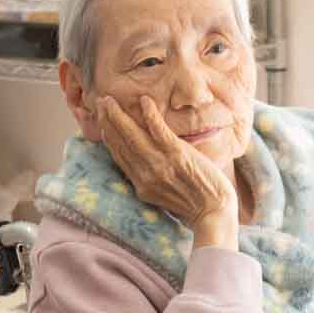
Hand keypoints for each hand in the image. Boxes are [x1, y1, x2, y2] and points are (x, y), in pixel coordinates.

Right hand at [98, 95, 237, 247]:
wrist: (213, 212)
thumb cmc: (194, 204)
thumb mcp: (162, 196)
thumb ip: (149, 180)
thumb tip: (140, 164)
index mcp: (141, 184)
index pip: (119, 155)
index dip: (108, 137)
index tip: (101, 121)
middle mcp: (146, 174)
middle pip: (121, 143)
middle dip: (108, 121)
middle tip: (100, 102)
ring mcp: (161, 164)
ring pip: (134, 135)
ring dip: (120, 116)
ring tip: (110, 100)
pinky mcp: (178, 155)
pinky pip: (159, 131)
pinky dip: (150, 115)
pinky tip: (144, 101)